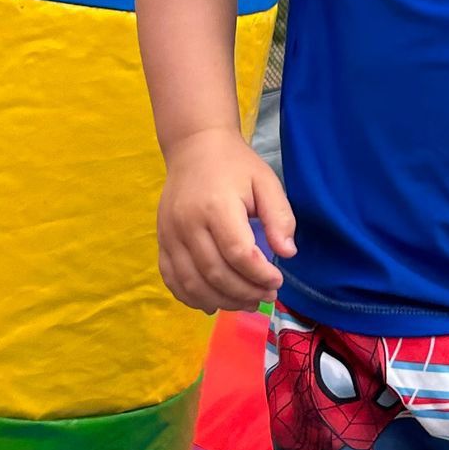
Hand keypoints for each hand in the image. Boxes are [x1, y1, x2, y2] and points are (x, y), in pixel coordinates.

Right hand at [156, 128, 296, 313]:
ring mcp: (169, 234)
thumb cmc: (235, 165)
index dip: (260, 275)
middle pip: (215, 274)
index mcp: (216, 207)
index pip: (238, 254)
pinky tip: (214, 302)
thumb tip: (287, 254)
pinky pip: (172, 279)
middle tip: (267, 295)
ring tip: (246, 302)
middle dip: (245, 292)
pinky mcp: (161, 241)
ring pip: (193, 283)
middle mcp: (187, 224)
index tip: (277, 280)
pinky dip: (191, 297)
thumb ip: (279, 217)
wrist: (194, 147)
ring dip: (222, 301)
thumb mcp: (266, 182)